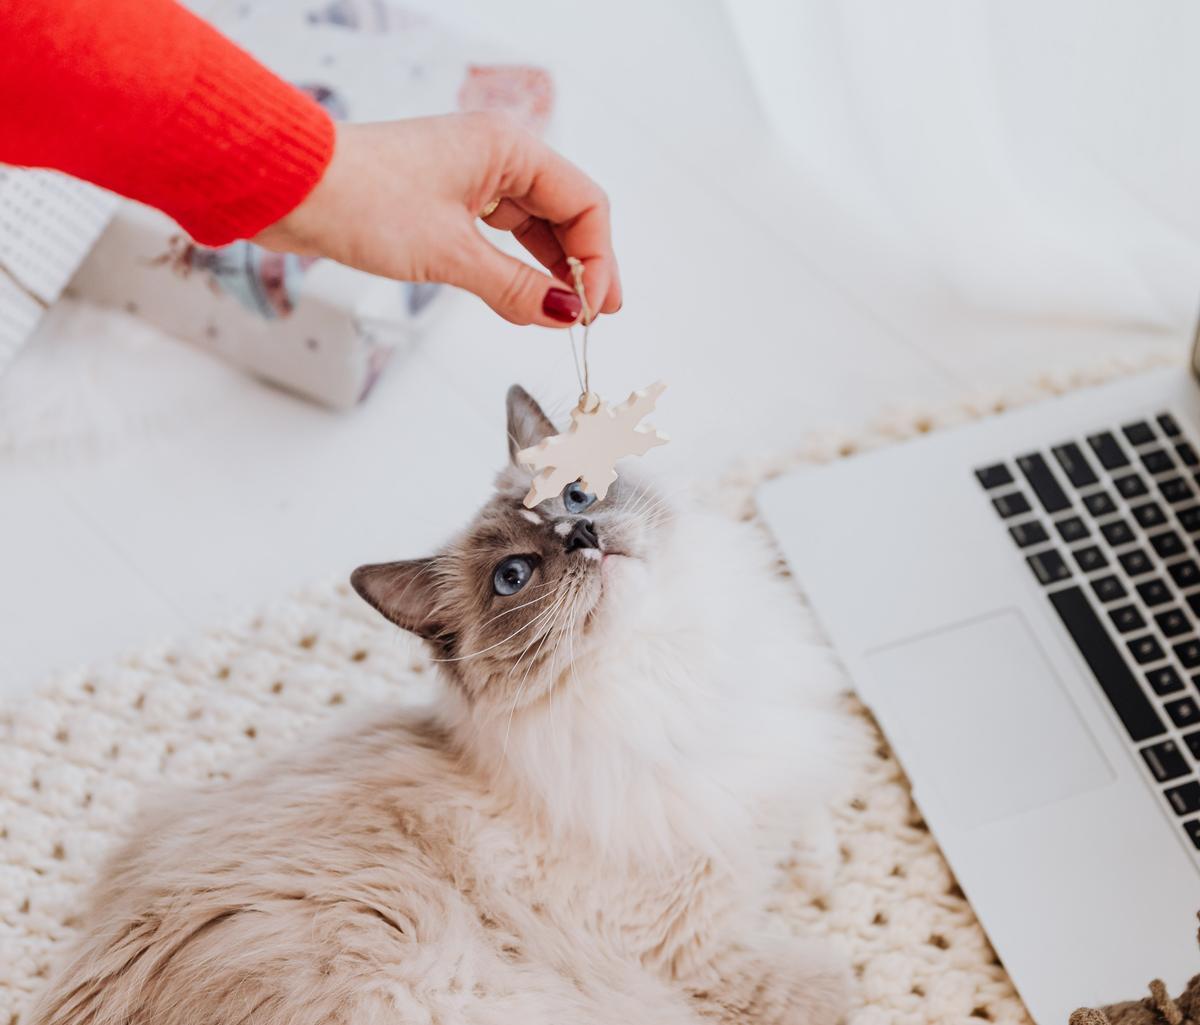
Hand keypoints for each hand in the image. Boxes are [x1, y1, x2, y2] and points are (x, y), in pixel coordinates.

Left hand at [253, 113, 620, 327]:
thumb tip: (565, 314)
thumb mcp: (449, 253)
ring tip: (566, 315)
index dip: (600, 258)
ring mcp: (469, 178)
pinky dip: (515, 269)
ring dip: (550, 270)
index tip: (597, 309)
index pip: (583, 203)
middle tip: (596, 317)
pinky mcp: (443, 202)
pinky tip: (525, 299)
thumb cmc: (361, 198)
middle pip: (564, 213)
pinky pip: (498, 236)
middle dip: (583, 265)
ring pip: (532, 227)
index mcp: (508, 148)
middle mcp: (495, 156)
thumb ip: (515, 287)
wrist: (289, 188)